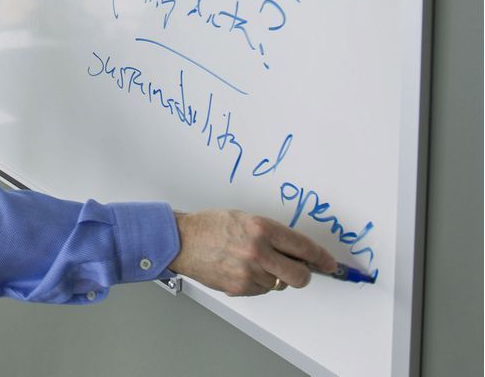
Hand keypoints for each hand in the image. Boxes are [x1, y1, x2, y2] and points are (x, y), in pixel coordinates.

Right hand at [167, 209, 336, 295]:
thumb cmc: (210, 226)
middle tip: (298, 269)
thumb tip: (298, 252)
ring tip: (251, 262)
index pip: (304, 247)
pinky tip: (241, 269)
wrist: (181, 240)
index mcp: (262, 229)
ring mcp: (248, 272)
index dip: (322, 257)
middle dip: (303, 274)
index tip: (329, 263)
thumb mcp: (245, 219)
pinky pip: (261, 290)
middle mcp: (258, 251)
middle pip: (300, 276)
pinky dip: (257, 283)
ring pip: (279, 284)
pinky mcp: (239, 287)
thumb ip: (272, 235)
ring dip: (273, 276)